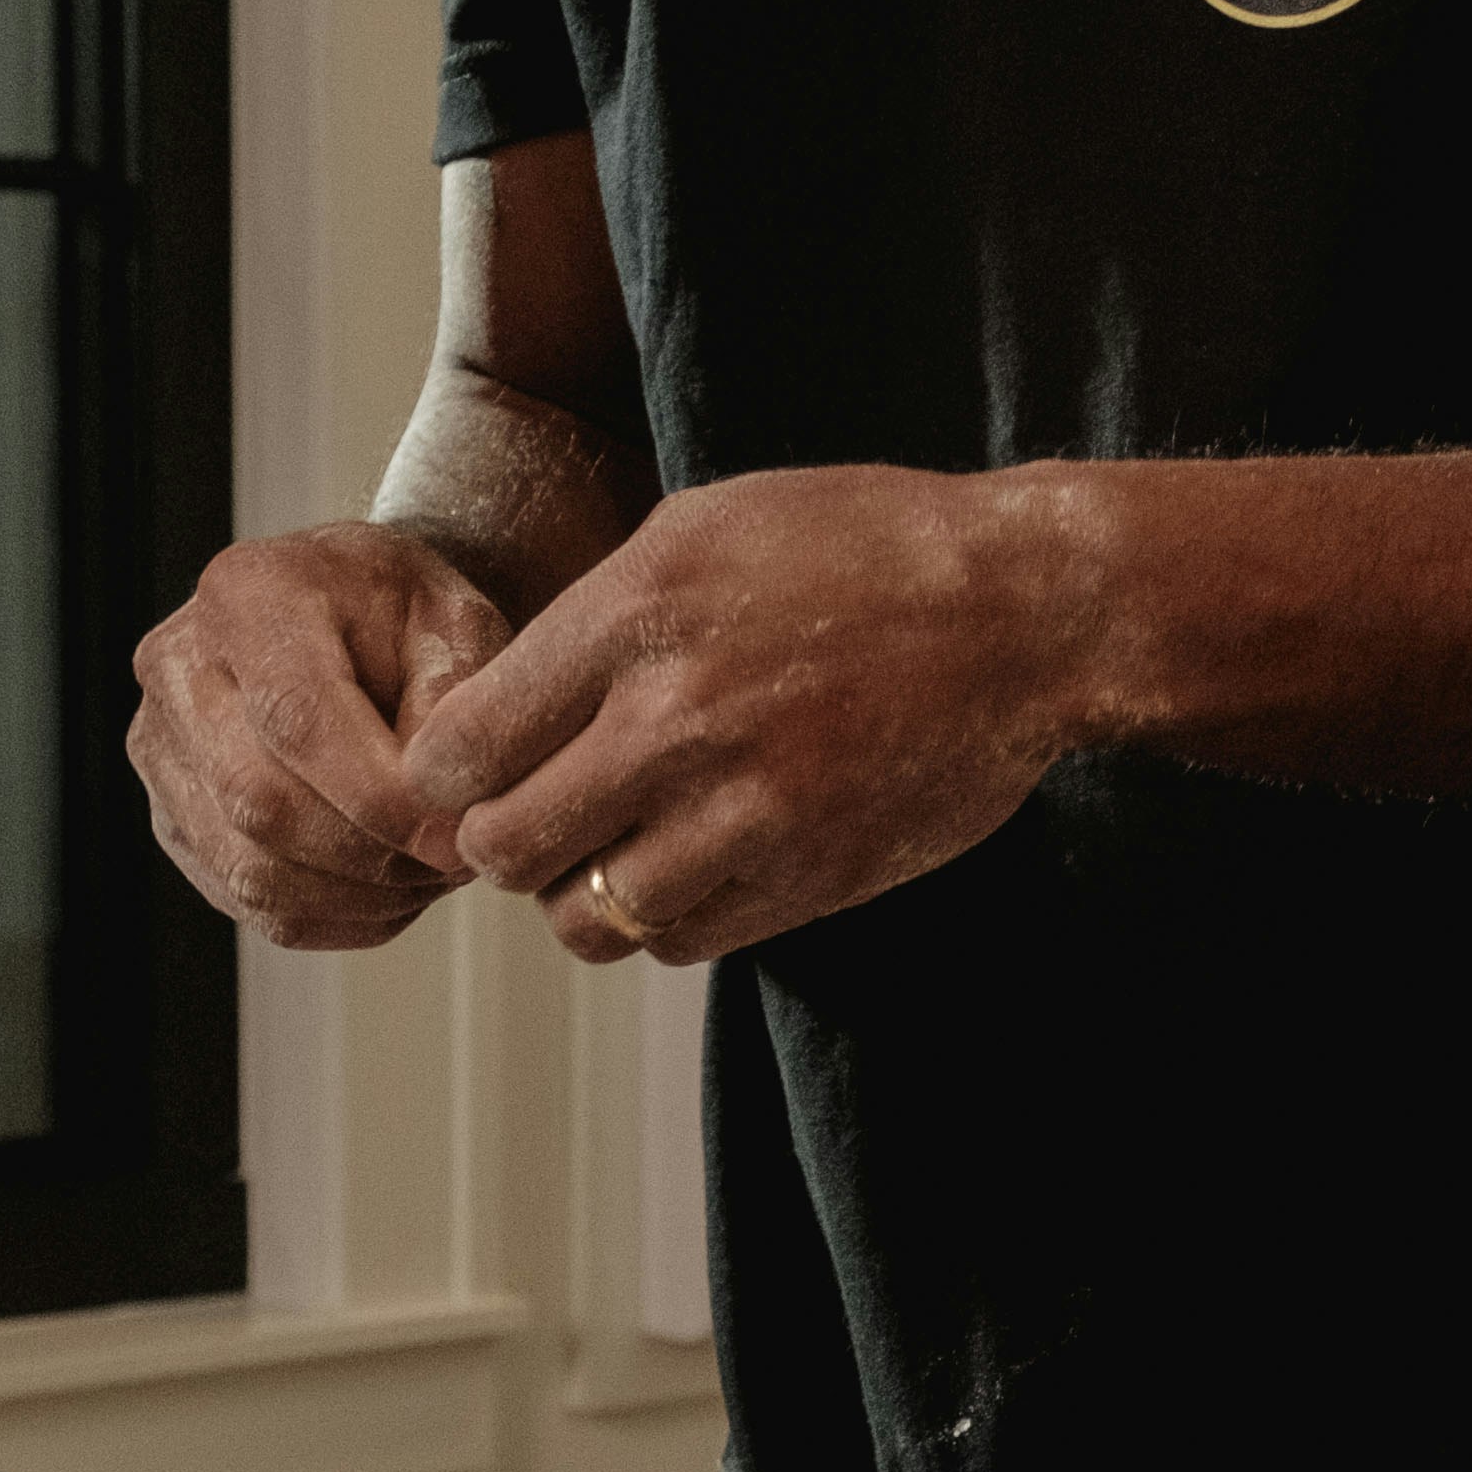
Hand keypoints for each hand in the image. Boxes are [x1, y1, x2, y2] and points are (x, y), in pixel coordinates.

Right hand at [129, 523, 513, 946]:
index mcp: (245, 596)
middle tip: (457, 858)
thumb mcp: (457, 623)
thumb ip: (458, 702)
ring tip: (431, 870)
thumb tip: (439, 810)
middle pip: (262, 802)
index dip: (379, 797)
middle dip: (375, 854)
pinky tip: (391, 885)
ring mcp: (161, 752)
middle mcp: (177, 670)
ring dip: (361, 896)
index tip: (455, 836)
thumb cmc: (408, 619)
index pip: (296, 718)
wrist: (359, 624)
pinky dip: (337, 915)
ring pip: (253, 871)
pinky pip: (252, 906)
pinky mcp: (174, 821)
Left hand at [393, 466, 1098, 960]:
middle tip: (537, 816)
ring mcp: (748, 812)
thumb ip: (587, 623)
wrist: (1026, 612)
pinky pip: (680, 941)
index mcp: (636, 616)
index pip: (461, 751)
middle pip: (505, 849)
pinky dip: (669, 917)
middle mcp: (678, 721)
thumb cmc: (859, 550)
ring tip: (619, 844)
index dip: (445, 774)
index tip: (468, 772)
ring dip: (585, 892)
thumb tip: (487, 718)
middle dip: (501, 840)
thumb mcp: (703, 530)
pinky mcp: (808, 879)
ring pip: (587, 917)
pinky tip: (697, 859)